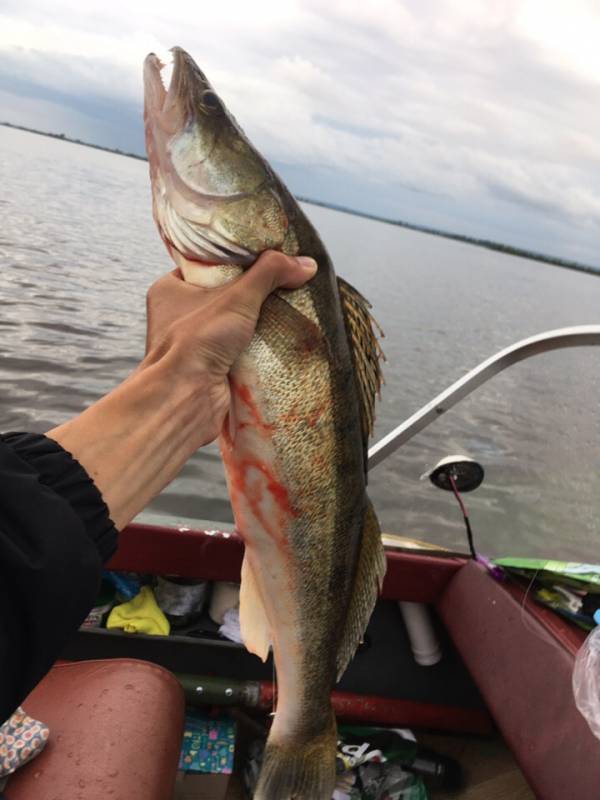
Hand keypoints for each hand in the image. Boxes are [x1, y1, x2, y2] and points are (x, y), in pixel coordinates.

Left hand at [46, 250, 316, 528]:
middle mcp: (178, 316)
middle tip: (284, 283)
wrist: (184, 400)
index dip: (239, 261)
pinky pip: (240, 350)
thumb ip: (270, 274)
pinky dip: (258, 346)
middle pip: (226, 295)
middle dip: (254, 294)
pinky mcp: (211, 368)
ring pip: (235, 325)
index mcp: (171, 289)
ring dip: (259, 322)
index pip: (210, 266)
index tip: (267, 257)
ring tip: (291, 308)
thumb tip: (306, 264)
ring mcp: (194, 344)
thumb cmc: (198, 341)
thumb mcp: (237, 297)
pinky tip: (282, 337)